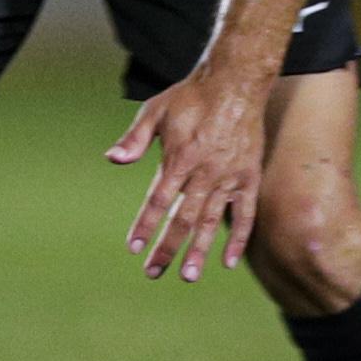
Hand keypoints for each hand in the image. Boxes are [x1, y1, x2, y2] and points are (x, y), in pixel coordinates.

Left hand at [108, 62, 275, 281]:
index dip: (145, 225)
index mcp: (179, 159)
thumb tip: (112, 159)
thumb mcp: (155, 112)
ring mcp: (229, 178)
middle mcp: (205, 173)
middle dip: (167, 248)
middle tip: (154, 272)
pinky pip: (244, 214)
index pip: (158, 201)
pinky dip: (237, 239)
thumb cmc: (189, 98)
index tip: (134, 247)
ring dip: (199, 251)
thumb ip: (134, 139)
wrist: (236, 84)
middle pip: (183, 219)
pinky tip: (228, 262)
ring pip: (211, 222)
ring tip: (187, 276)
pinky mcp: (249, 178)